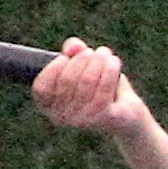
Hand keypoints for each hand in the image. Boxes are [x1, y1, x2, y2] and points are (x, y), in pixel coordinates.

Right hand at [30, 38, 150, 136]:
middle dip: (82, 58)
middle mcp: (62, 118)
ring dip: (99, 61)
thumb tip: (73, 47)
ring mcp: (81, 121)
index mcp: (50, 107)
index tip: (66, 57)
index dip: (53, 68)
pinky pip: (104, 89)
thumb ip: (73, 51)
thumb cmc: (98, 86)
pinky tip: (114, 62)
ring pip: (87, 81)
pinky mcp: (102, 119)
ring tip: (105, 54)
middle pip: (67, 79)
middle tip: (95, 52)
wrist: (126, 114)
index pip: (41, 88)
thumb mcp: (82, 64)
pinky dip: (110, 70)